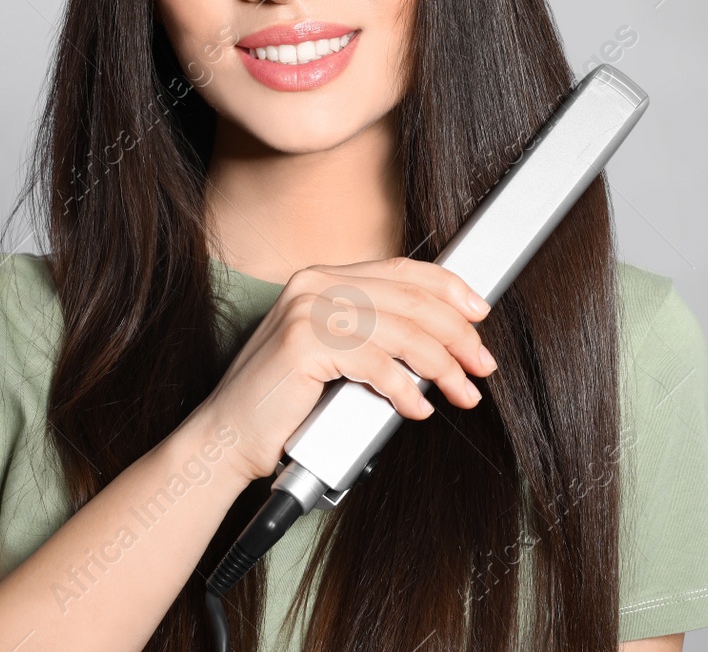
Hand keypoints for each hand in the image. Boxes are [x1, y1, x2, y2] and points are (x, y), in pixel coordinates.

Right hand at [196, 256, 497, 484]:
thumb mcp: (336, 355)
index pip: (402, 271)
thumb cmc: (284, 403)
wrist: (226, 437)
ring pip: (403, 332)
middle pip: (411, 300)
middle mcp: (316, 284)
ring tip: (463, 393)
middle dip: (457, 334)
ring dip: (443, 367)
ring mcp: (308, 310)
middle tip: (482, 365)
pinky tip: (417, 408)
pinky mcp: (304, 344)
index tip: (480, 315)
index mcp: (324, 278)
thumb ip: (376, 334)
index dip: (449, 290)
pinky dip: (407, 390)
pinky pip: (377, 364)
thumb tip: (444, 337)